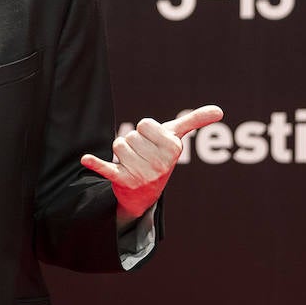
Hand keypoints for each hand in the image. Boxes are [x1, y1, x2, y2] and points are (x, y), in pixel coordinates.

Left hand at [79, 105, 222, 223]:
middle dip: (132, 143)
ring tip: (131, 164)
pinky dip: (96, 164)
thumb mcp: (175, 139)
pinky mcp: (122, 182)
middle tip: (141, 157)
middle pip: (130, 135)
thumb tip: (220, 110)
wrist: (143, 194)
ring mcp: (142, 174)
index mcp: (173, 149)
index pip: (146, 124)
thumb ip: (194, 121)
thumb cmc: (159, 158)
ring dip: (121, 153)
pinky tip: (86, 159)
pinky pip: (106, 168)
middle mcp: (160, 164)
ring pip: (118, 145)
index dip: (145, 131)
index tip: (152, 144)